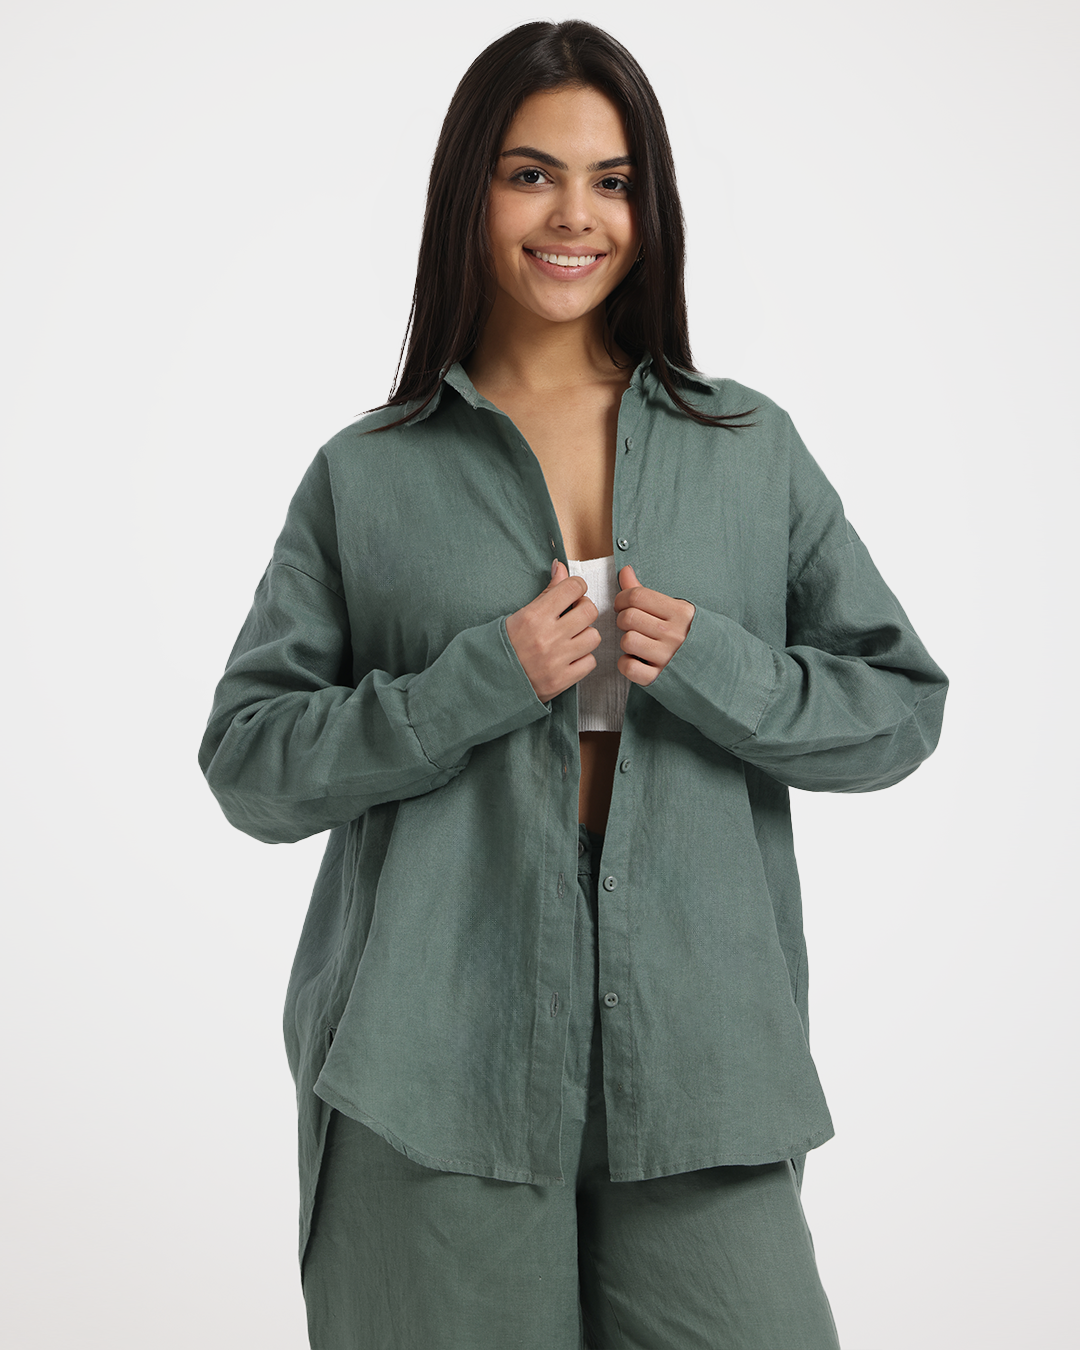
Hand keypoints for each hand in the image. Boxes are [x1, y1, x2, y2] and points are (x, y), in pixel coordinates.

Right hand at [506, 560, 601, 702]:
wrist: (490, 679)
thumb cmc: (506, 643)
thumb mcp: (522, 613)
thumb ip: (548, 591)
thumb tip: (562, 567)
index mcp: (535, 616)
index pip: (573, 588)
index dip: (577, 587)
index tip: (572, 594)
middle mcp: (548, 637)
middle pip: (589, 610)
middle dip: (584, 609)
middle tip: (574, 615)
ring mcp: (556, 660)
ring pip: (594, 636)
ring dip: (585, 635)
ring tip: (572, 638)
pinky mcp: (562, 680)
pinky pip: (590, 662)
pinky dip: (583, 658)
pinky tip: (570, 657)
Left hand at [614, 565, 694, 686]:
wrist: (721, 669)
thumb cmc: (693, 635)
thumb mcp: (677, 609)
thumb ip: (646, 592)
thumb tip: (625, 570)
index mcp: (681, 612)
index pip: (637, 596)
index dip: (622, 598)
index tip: (623, 605)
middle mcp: (675, 634)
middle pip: (628, 617)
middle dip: (623, 619)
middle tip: (631, 625)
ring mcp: (668, 658)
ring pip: (627, 641)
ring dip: (626, 642)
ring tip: (638, 643)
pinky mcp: (659, 679)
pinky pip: (628, 667)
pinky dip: (626, 664)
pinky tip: (636, 661)